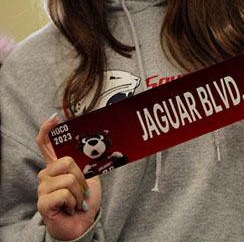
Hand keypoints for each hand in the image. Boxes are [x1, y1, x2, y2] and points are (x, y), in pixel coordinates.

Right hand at [36, 114, 101, 240]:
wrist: (82, 225)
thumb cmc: (85, 201)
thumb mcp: (89, 177)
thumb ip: (86, 162)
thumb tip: (99, 142)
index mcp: (56, 166)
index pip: (45, 144)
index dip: (47, 129)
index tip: (54, 118)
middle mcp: (46, 175)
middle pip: (66, 161)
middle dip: (82, 177)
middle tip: (83, 191)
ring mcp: (42, 189)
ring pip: (69, 178)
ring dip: (80, 193)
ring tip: (77, 202)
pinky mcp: (43, 203)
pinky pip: (65, 193)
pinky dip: (74, 202)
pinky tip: (70, 209)